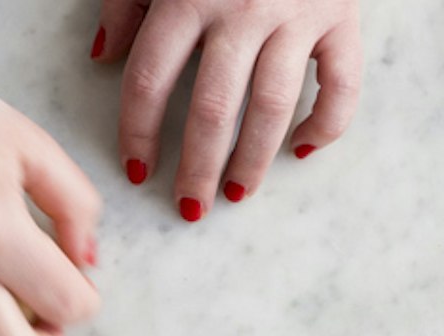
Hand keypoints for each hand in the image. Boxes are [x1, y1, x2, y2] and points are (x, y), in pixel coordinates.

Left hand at [92, 0, 362, 220]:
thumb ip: (127, 0)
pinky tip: (303, 150)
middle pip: (212, 109)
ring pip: (273, 107)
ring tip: (236, 193)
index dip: (139, 133)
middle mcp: (243, 8)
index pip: (151, 80)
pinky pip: (341, 86)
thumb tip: (101, 56)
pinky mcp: (342, 18)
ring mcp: (297, 16)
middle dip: (196, 167)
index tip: (138, 170)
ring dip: (253, 160)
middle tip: (189, 206)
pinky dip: (327, 125)